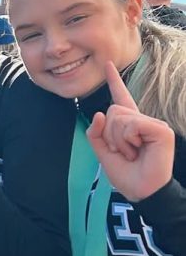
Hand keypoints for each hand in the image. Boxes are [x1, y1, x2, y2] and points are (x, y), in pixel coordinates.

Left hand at [85, 62, 174, 200]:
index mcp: (130, 125)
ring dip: (118, 140)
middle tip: (123, 152)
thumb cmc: (126, 174)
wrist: (140, 191)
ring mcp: (153, 124)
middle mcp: (143, 121)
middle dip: (109, 134)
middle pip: (113, 111)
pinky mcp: (161, 130)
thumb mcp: (103, 153)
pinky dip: (128, 140)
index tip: (108, 64)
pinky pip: (132, 125)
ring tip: (132, 153)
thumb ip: (96, 133)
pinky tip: (139, 151)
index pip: (121, 98)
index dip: (114, 81)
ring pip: (120, 118)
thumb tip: (98, 113)